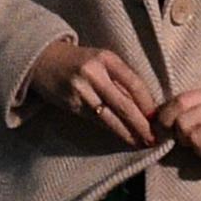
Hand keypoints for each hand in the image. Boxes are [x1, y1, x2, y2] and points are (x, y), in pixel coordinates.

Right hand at [29, 40, 157, 147]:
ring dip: (126, 132)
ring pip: (108, 116)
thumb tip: (144, 103)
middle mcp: (94, 74)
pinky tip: (121, 136)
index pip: (133, 82)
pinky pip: (95, 120)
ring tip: (141, 142)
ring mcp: (80, 91)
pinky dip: (110, 129)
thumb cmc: (81, 60)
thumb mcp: (102, 60)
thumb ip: (120, 77)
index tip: (156, 116)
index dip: (146, 102)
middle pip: (122, 103)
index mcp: (106, 58)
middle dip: (140, 123)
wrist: (43, 60)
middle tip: (153, 137)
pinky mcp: (70, 105)